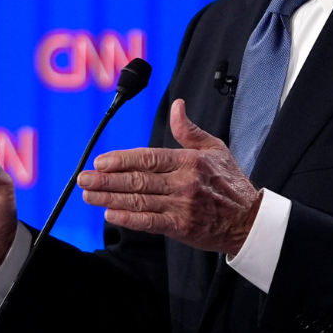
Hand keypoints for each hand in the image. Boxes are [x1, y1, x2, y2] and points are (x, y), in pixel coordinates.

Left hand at [79, 99, 260, 254]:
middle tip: (84, 178)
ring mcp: (182, 205)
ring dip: (110, 197)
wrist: (249, 220)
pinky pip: (149, 222)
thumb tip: (177, 106)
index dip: (122, 159)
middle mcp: (184, 181)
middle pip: (138, 179)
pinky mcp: (181, 227)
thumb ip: (189, 130)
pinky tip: (110, 214)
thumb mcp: (215, 148)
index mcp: (189, 160)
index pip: (148, 157)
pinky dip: (128, 218)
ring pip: (139, 199)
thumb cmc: (231, 184)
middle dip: (107, 179)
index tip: (101, 161)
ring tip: (89, 195)